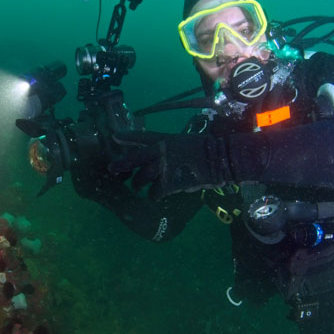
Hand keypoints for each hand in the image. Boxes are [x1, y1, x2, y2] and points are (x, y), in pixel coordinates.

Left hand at [108, 131, 232, 198]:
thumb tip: (163, 162)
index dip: (127, 137)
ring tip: (138, 187)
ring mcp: (163, 168)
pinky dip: (154, 195)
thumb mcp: (186, 142)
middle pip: (134, 159)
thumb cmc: (208, 150)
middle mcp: (161, 152)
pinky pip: (155, 192)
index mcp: (166, 140)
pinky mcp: (169, 183)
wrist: (221, 159)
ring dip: (138, 184)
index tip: (114, 137)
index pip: (142, 137)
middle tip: (112, 169)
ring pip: (141, 179)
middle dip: (121, 165)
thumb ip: (172, 150)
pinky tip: (155, 196)